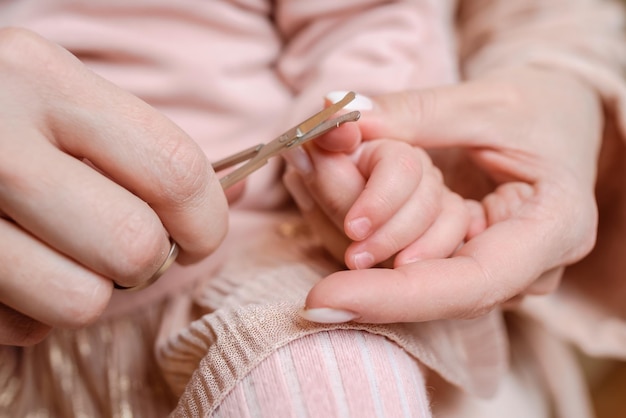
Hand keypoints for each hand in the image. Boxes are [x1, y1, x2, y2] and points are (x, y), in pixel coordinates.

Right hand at [0, 28, 227, 344]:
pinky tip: (16, 270)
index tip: (200, 237)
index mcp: (46, 78)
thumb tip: (244, 189)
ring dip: (88, 291)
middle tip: (124, 247)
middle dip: (146, 262)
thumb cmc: (5, 123)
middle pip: (135, 245)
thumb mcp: (68, 106)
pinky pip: (22, 327)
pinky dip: (33, 312)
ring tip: (62, 255)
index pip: (175, 168)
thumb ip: (149, 149)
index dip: (207, 220)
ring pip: (82, 300)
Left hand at [299, 67, 600, 323]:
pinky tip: (323, 189)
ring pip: (407, 274)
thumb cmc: (540, 110)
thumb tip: (338, 118)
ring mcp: (490, 273)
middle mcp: (524, 270)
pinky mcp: (460, 262)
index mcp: (554, 229)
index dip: (394, 297)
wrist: (560, 124)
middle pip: (427, 283)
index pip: (468, 284)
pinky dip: (364, 225)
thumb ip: (415, 114)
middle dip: (355, 238)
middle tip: (300, 174)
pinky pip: (404, 260)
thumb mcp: (485, 103)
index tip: (322, 298)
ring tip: (305, 168)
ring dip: (349, 227)